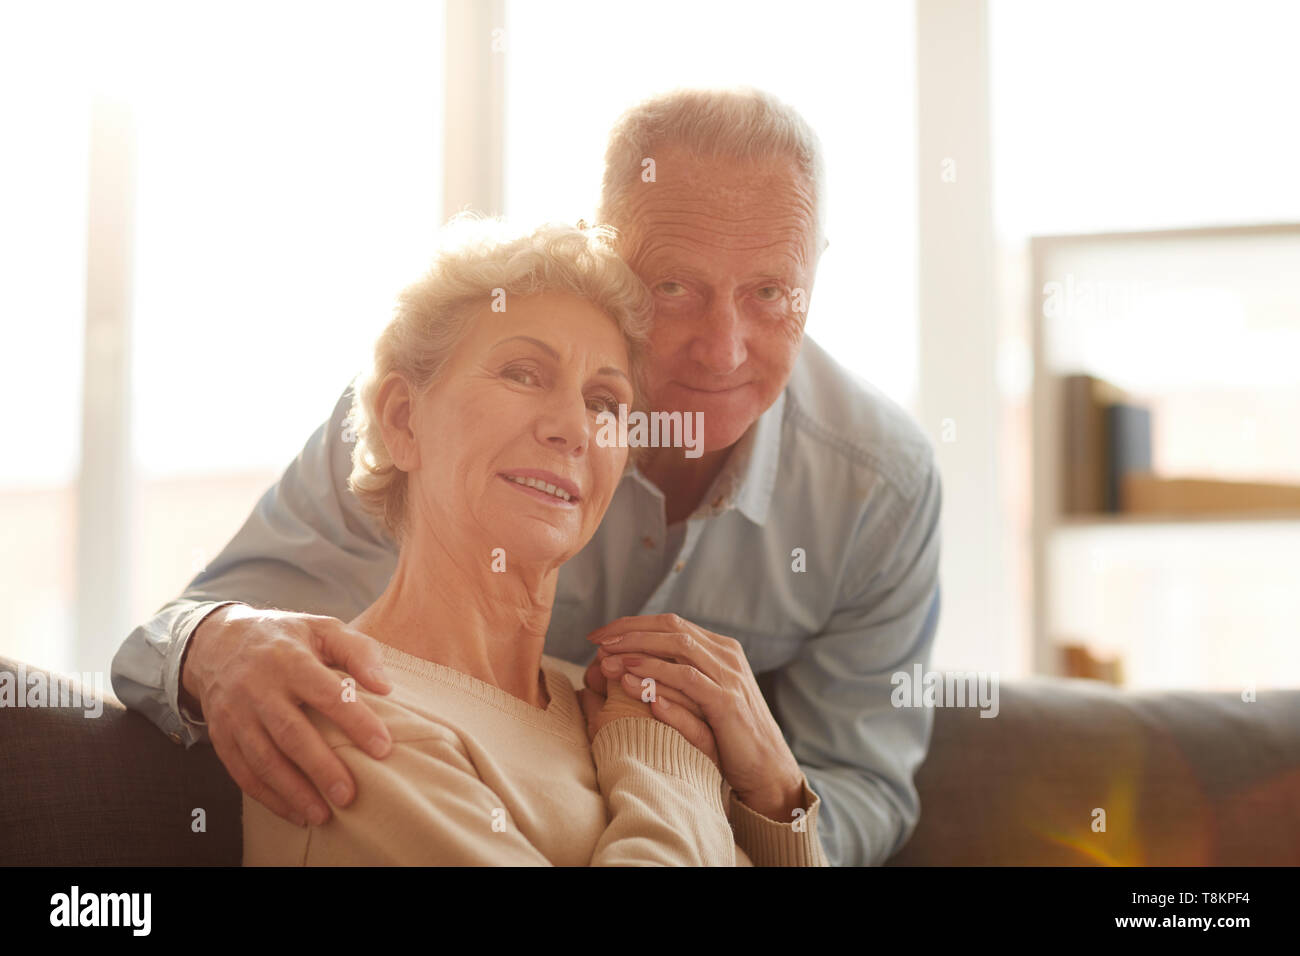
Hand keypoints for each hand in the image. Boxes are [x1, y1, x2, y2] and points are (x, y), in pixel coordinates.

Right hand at [181, 604, 393, 826]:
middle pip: (291, 733)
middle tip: (349, 795)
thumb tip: (385, 686)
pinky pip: (242, 772)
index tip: (383, 748)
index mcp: (290, 659)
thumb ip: (357, 652)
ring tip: (323, 815)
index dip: (356, 721)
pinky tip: (294, 813)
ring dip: (293, 791)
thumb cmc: (286, 638)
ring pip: (264, 759)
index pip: (328, 693)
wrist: (217, 642)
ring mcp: (236, 714)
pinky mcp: (221, 735)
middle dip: (321, 767)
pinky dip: (267, 797)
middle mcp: (258, 687)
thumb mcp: (322, 628)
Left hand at [584, 613, 803, 820]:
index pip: (671, 623)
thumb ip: (678, 676)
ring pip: (677, 646)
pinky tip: (629, 677)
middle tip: (596, 640)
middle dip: (629, 630)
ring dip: (637, 648)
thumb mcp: (703, 698)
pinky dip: (656, 673)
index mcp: (720, 649)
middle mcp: (726, 655)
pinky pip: (686, 679)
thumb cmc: (729, 737)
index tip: (600, 634)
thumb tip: (634, 663)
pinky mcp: (727, 701)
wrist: (767, 769)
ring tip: (606, 657)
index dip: (632, 624)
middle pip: (671, 627)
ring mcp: (729, 675)